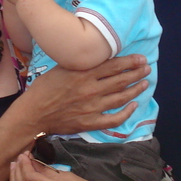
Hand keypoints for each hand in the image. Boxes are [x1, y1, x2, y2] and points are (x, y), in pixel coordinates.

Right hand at [20, 54, 149, 136]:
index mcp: (84, 74)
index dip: (130, 62)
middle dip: (137, 74)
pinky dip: (126, 113)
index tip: (141, 59)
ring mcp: (92, 107)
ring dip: (135, 90)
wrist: (34, 114)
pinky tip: (133, 106)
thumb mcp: (62, 68)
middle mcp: (91, 90)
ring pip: (121, 98)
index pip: (113, 66)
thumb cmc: (45, 88)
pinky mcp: (90, 122)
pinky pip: (114, 119)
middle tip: (146, 69)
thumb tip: (99, 58)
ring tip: (144, 84)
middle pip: (121, 80)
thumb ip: (82, 64)